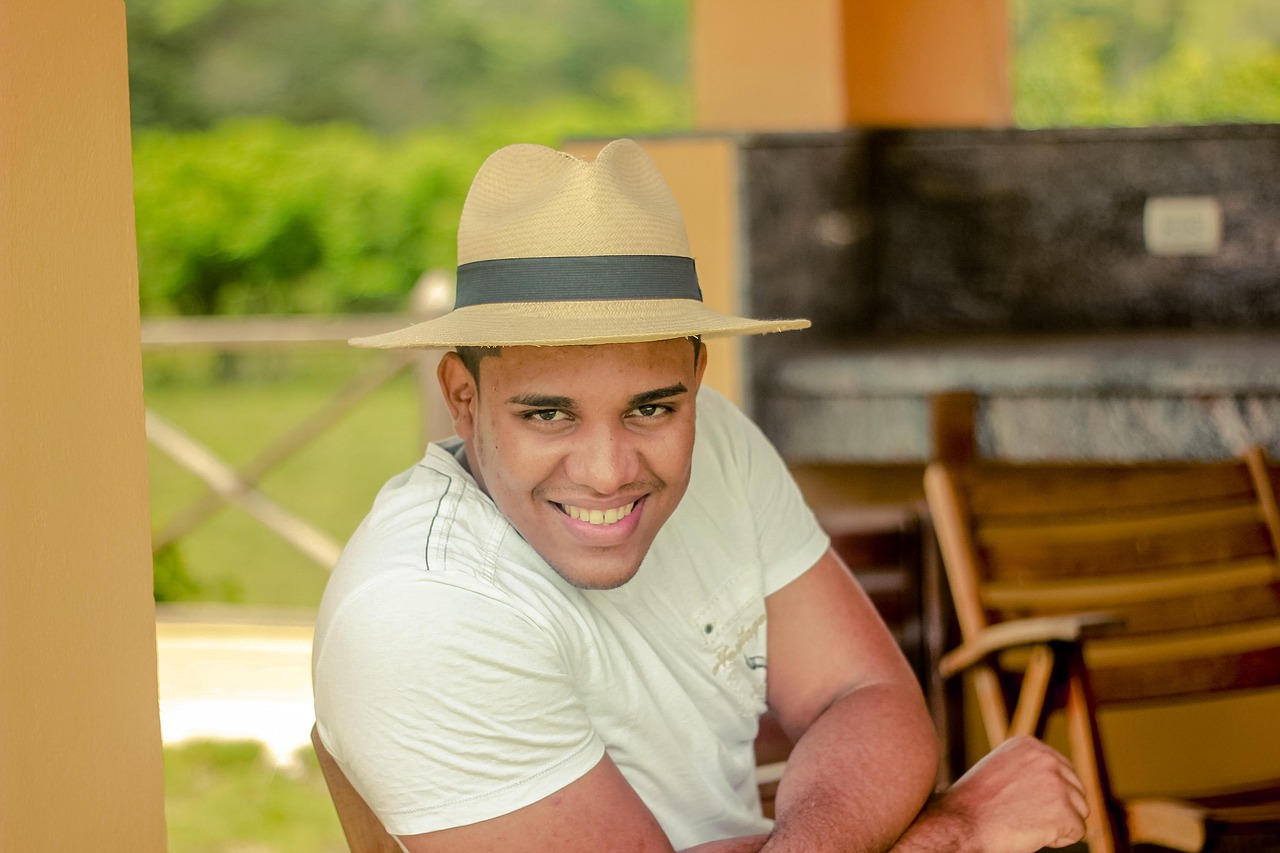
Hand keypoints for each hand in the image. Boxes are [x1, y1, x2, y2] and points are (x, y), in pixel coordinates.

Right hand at [923, 736, 1087, 852]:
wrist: (963, 825)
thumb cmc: (977, 805)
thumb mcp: (1001, 770)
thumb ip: (1029, 767)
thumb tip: (1059, 778)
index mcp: (1030, 745)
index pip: (1063, 771)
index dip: (1046, 794)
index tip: (1018, 800)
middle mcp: (1046, 758)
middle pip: (1076, 790)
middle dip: (1057, 808)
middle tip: (1023, 815)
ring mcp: (1057, 783)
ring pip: (1079, 811)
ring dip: (1058, 823)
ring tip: (1026, 823)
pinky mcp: (1064, 810)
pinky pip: (1077, 831)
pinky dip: (1058, 839)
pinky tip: (1032, 833)